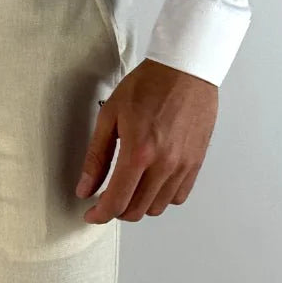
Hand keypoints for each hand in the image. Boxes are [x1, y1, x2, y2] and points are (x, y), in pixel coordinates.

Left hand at [75, 58, 217, 222]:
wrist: (187, 68)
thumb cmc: (149, 84)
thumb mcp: (110, 116)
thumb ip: (96, 157)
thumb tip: (85, 189)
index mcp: (139, 153)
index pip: (116, 202)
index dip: (99, 215)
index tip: (91, 214)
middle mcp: (164, 164)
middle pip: (136, 211)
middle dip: (116, 210)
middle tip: (106, 198)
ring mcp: (183, 165)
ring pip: (156, 208)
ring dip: (138, 205)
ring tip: (129, 188)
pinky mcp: (196, 162)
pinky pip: (177, 197)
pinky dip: (161, 197)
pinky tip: (151, 183)